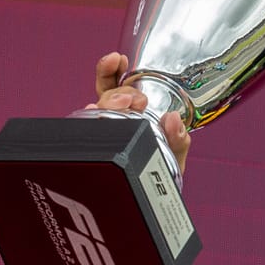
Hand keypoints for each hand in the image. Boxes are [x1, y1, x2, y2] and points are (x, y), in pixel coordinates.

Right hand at [90, 52, 191, 171]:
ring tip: (121, 105)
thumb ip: (178, 140)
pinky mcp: (96, 148)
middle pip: (108, 95)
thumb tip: (173, 119)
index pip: (117, 86)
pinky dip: (89, 117)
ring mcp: (104, 134)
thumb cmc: (159, 179)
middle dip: (119, 90)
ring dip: (109, 100)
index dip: (112, 70)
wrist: (150, 205)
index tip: (117, 59)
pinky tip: (93, 109)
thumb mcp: (174, 157)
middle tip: (134, 100)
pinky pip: (87, 128)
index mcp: (132, 116)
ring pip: (98, 109)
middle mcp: (114, 122)